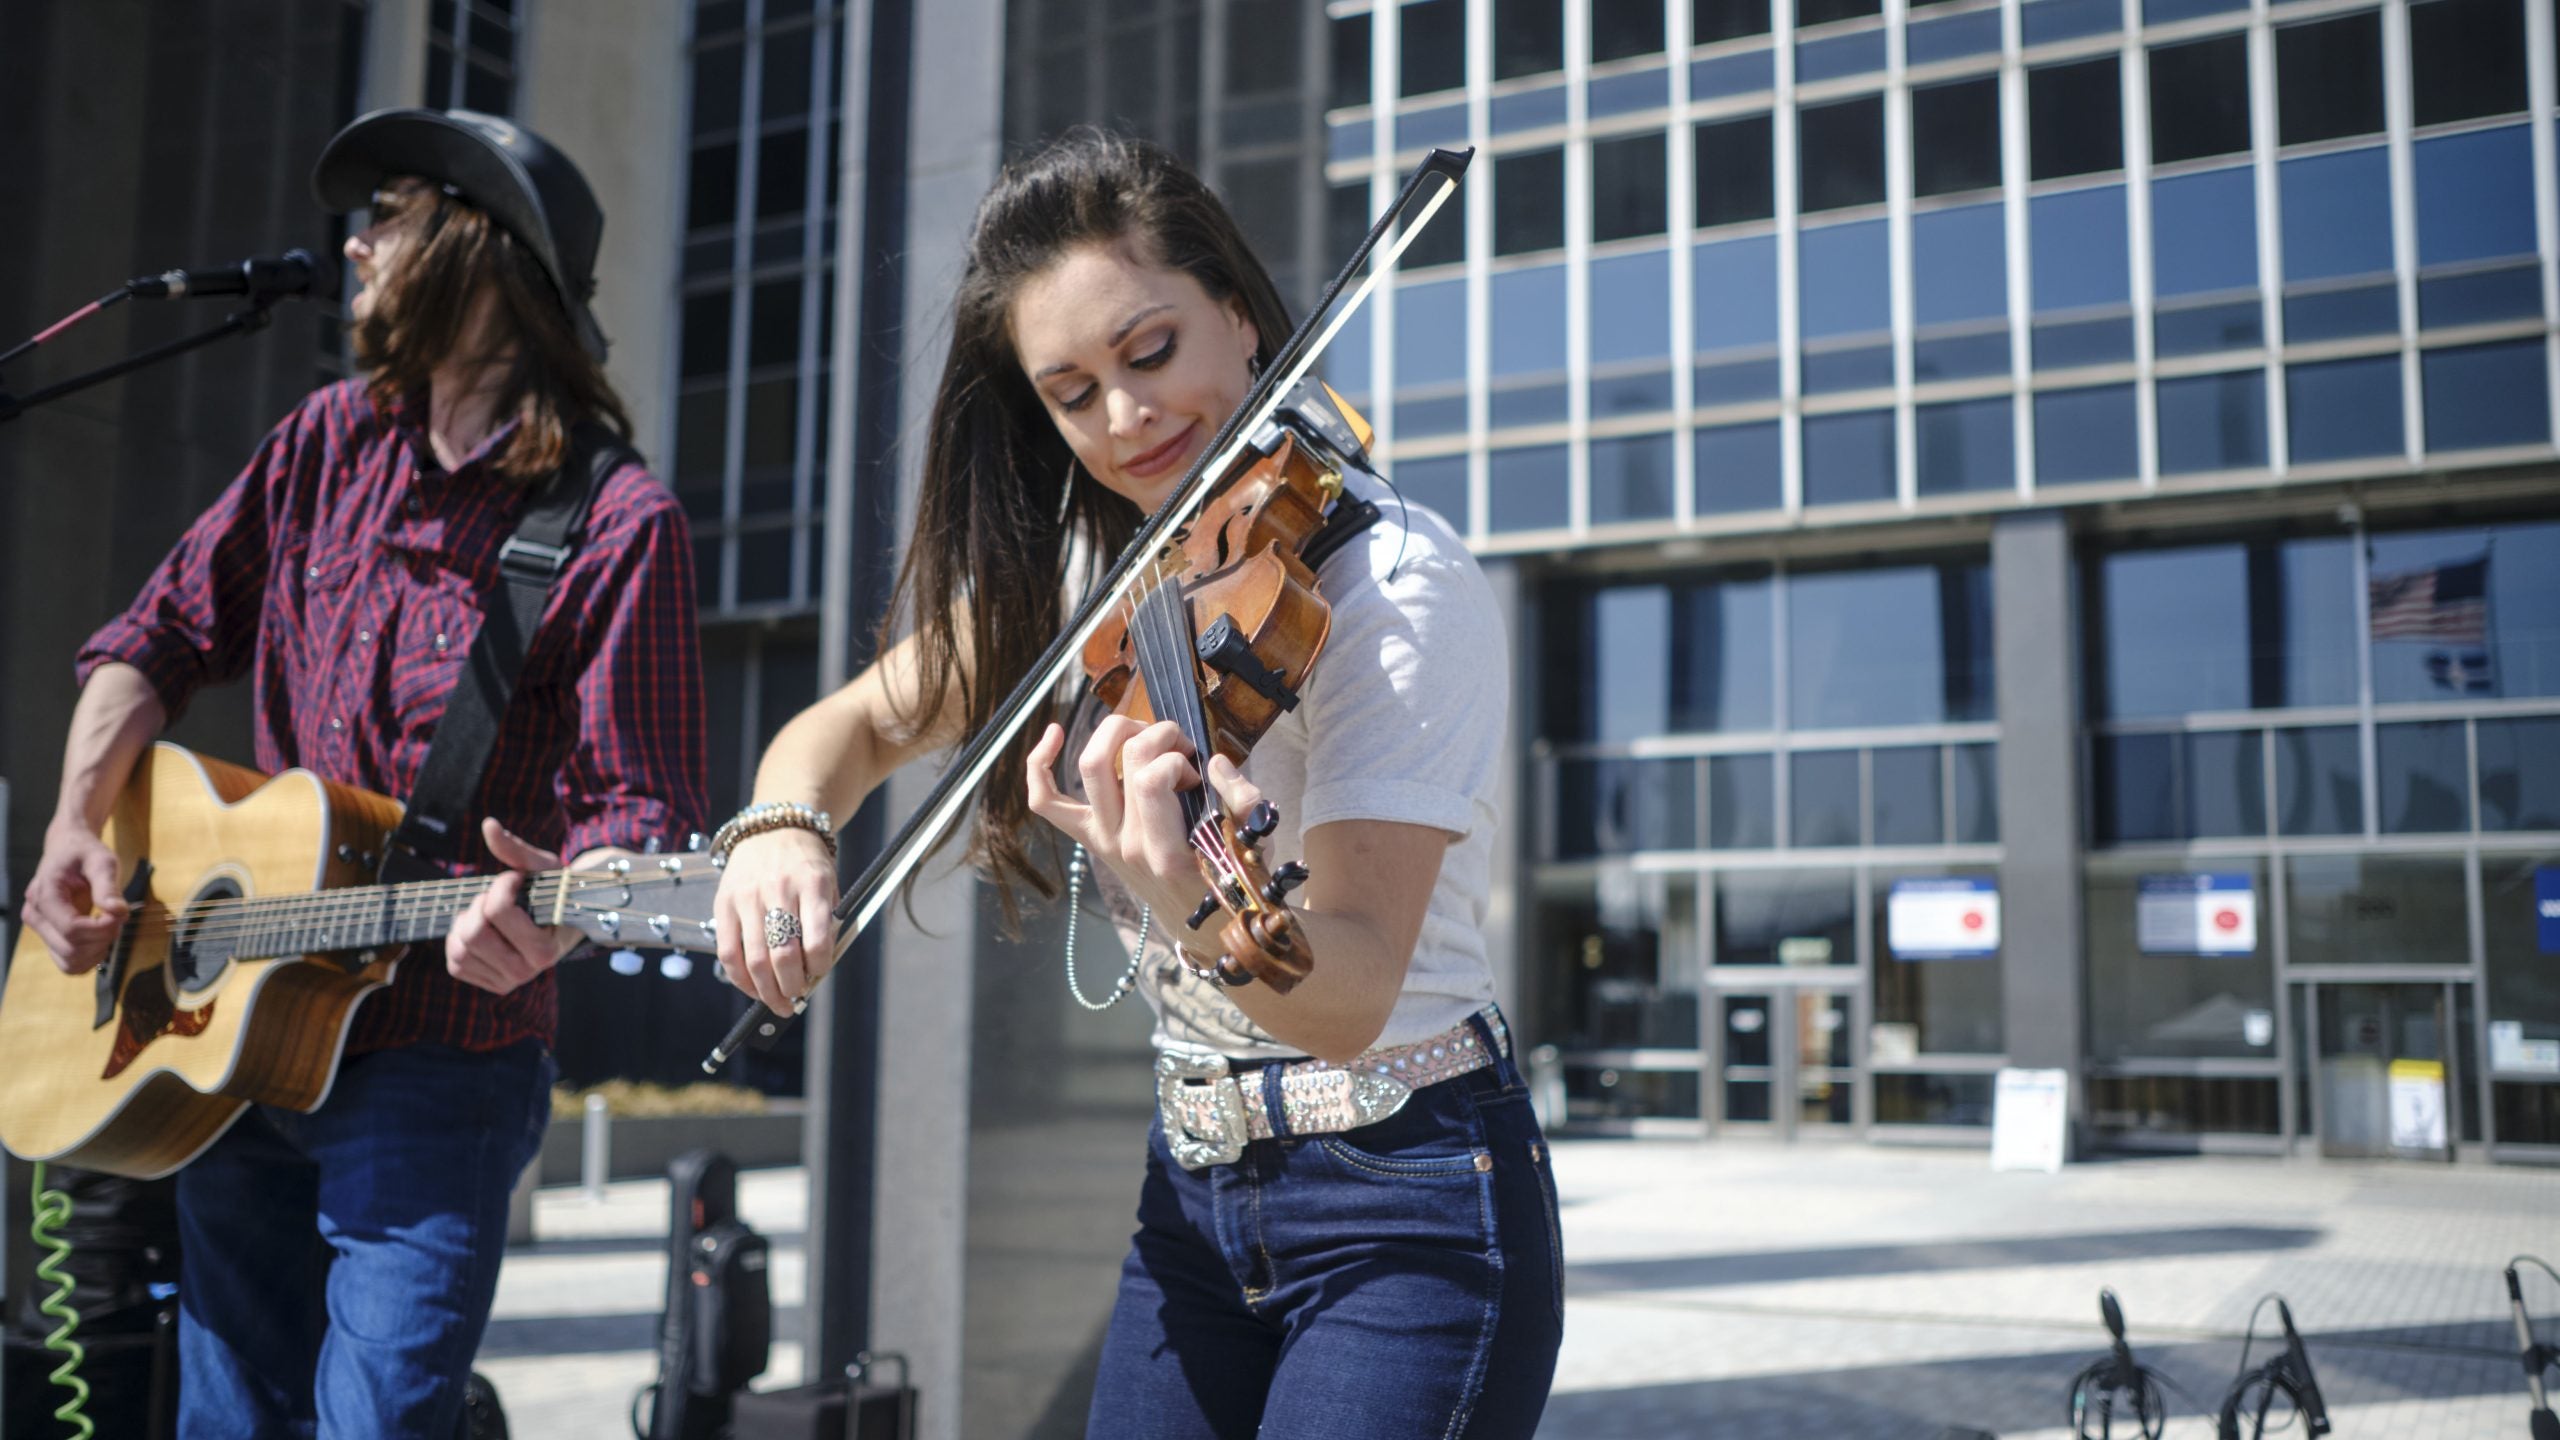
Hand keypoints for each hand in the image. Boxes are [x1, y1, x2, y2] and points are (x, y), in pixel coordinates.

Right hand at [23, 820, 130, 975]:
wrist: (68, 848)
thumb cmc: (85, 852)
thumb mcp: (102, 861)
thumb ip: (108, 887)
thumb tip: (119, 912)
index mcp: (45, 894)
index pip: (72, 929)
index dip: (103, 928)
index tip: (120, 913)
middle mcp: (35, 915)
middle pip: (71, 949)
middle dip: (103, 939)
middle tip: (117, 917)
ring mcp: (40, 928)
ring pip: (69, 962)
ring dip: (97, 952)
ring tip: (108, 927)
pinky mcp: (48, 936)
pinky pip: (68, 963)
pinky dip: (89, 958)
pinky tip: (101, 939)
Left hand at [445, 818, 584, 995]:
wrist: (562, 922)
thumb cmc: (554, 892)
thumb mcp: (543, 869)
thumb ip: (516, 849)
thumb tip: (488, 825)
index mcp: (545, 950)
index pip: (498, 910)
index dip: (501, 884)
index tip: (515, 878)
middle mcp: (526, 972)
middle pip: (473, 932)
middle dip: (480, 904)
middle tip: (498, 897)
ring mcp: (507, 981)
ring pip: (459, 948)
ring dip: (468, 922)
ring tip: (489, 914)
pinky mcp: (490, 984)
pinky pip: (454, 963)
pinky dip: (460, 941)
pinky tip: (480, 930)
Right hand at [711, 825, 837, 1016]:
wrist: (775, 829)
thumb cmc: (807, 865)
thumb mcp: (828, 885)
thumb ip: (825, 924)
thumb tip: (816, 971)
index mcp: (812, 883)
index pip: (816, 940)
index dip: (819, 967)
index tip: (819, 973)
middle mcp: (778, 889)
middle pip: (782, 955)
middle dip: (791, 987)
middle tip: (796, 998)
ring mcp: (747, 896)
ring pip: (753, 959)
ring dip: (766, 991)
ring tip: (777, 1002)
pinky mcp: (723, 903)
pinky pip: (727, 952)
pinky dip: (740, 979)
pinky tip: (752, 988)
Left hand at [1025, 716, 1265, 933]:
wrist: (1198, 923)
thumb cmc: (1227, 880)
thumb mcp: (1251, 845)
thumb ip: (1243, 800)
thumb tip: (1216, 762)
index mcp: (1166, 850)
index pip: (1153, 779)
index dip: (1176, 759)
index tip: (1197, 773)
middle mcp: (1126, 844)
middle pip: (1125, 759)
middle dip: (1158, 734)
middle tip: (1181, 747)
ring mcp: (1101, 839)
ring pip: (1089, 765)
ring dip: (1117, 733)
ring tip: (1144, 737)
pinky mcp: (1087, 836)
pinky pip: (1046, 800)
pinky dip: (1040, 764)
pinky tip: (1052, 733)